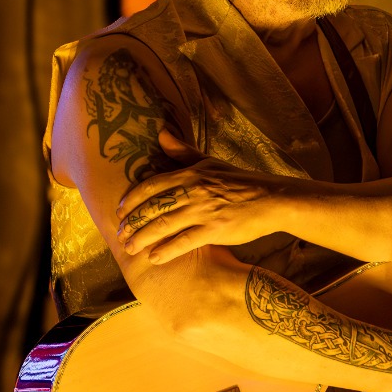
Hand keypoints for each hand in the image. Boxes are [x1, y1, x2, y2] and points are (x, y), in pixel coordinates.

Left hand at [115, 129, 290, 263]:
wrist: (272, 199)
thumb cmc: (240, 181)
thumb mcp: (209, 162)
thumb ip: (183, 152)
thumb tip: (160, 134)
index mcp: (190, 174)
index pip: (151, 185)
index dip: (131, 199)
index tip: (119, 211)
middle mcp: (193, 190)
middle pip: (153, 207)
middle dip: (132, 223)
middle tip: (120, 235)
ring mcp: (203, 210)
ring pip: (163, 225)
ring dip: (143, 238)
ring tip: (130, 249)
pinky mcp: (215, 229)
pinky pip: (184, 241)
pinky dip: (166, 250)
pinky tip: (155, 258)